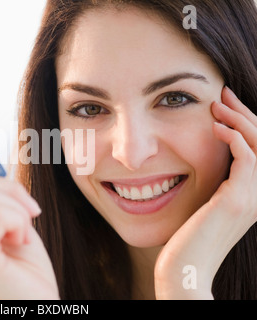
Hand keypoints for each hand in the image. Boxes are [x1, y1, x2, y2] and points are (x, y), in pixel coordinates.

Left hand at [154, 87, 256, 298]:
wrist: (185, 266)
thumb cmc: (187, 235)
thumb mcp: (204, 201)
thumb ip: (214, 181)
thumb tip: (202, 155)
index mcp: (252, 193)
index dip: (245, 123)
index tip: (224, 104)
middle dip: (244, 113)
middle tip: (222, 93)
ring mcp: (254, 198)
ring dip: (239, 119)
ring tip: (216, 104)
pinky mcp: (239, 201)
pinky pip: (248, 158)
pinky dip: (234, 138)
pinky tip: (214, 127)